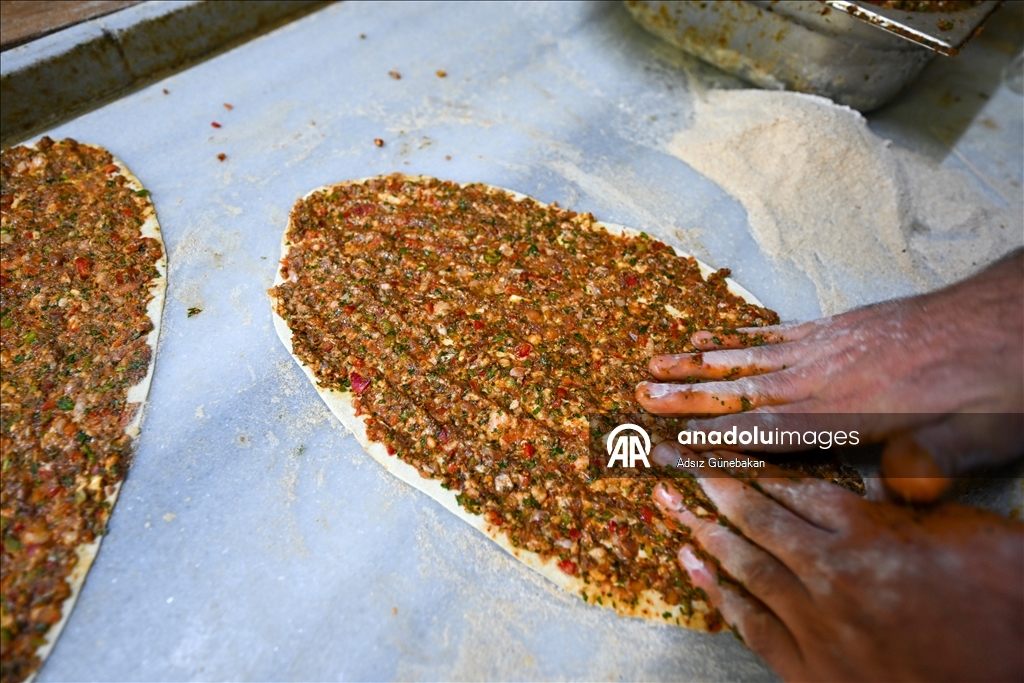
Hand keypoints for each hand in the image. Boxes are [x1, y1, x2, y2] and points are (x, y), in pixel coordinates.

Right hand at [636, 250, 1023, 501]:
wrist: (1008, 317)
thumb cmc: (990, 385)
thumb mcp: (967, 443)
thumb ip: (915, 470)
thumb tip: (876, 500)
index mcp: (842, 414)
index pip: (758, 431)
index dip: (707, 442)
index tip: (663, 447)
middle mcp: (821, 377)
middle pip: (737, 389)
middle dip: (683, 396)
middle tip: (636, 395)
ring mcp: (827, 345)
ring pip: (747, 355)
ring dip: (698, 361)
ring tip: (656, 360)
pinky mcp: (839, 325)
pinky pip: (775, 333)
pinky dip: (740, 336)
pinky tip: (719, 335)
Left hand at [651, 442, 1023, 682]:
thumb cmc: (1004, 606)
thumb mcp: (969, 531)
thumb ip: (911, 502)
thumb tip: (870, 484)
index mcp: (869, 533)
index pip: (795, 488)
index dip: (754, 462)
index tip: (720, 446)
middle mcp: (830, 572)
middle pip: (756, 516)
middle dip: (710, 484)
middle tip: (671, 459)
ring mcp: (816, 623)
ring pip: (744, 565)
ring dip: (702, 531)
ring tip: (668, 504)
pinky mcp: (811, 671)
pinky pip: (751, 624)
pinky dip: (717, 593)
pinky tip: (691, 566)